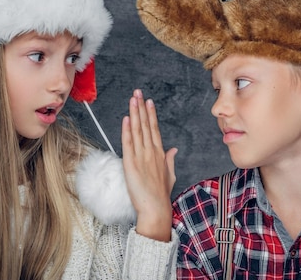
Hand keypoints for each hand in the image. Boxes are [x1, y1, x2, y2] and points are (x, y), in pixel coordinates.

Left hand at [121, 89, 176, 241]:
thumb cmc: (161, 195)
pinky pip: (128, 143)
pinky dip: (127, 130)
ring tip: (132, 99)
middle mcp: (151, 152)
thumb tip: (173, 149)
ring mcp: (141, 157)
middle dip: (141, 107)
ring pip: (137, 130)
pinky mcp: (130, 164)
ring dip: (134, 113)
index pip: (154, 129)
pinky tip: (126, 119)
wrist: (156, 208)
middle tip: (138, 92)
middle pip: (145, 125)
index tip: (148, 101)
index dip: (150, 114)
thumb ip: (170, 160)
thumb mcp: (170, 175)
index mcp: (160, 153)